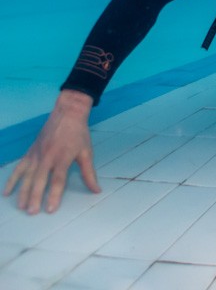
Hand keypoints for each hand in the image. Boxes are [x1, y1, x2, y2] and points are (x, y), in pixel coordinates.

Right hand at [3, 90, 99, 213]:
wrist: (67, 113)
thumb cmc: (79, 134)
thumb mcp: (87, 152)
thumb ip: (89, 173)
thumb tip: (96, 190)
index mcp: (63, 157)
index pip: (58, 179)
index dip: (54, 195)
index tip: (50, 209)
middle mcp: (47, 156)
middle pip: (39, 180)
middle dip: (35, 197)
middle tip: (32, 212)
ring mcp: (36, 154)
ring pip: (27, 176)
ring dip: (23, 192)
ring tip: (21, 206)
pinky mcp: (30, 152)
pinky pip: (19, 168)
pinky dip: (12, 180)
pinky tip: (6, 192)